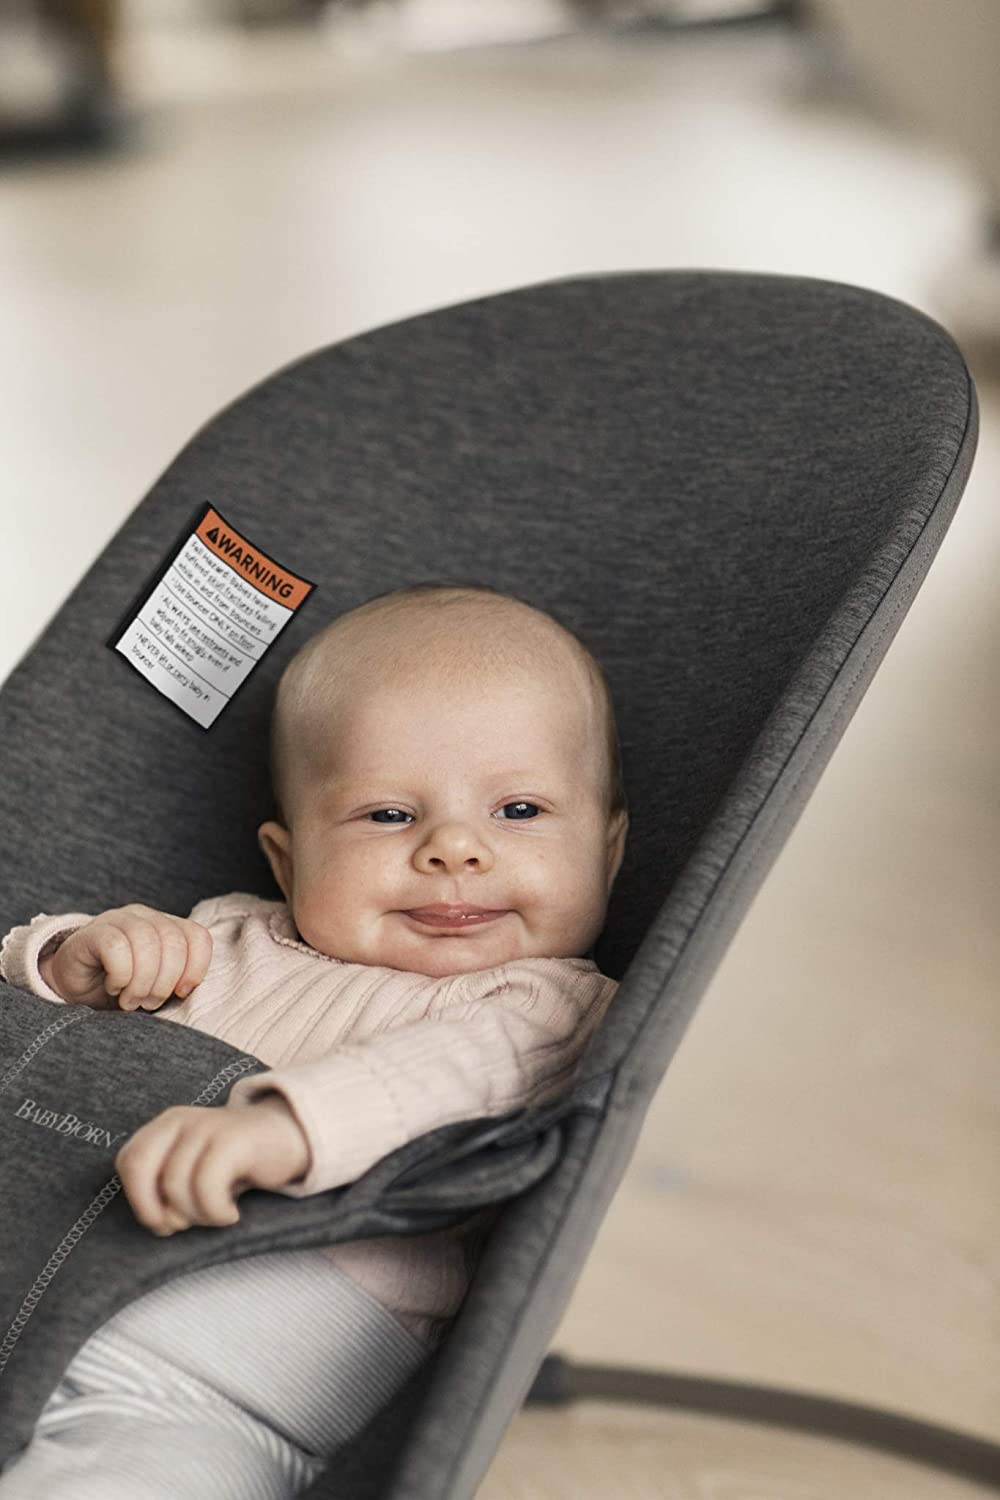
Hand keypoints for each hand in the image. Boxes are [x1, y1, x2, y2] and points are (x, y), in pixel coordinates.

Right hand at [40, 905, 211, 1010]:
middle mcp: (145, 917)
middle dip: (165, 981)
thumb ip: (176, 980)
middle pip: (174, 942)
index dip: (196, 968)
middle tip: (148, 1003)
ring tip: (131, 1000)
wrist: (72, 989)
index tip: (181, 993)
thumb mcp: (155, 985)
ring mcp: (118, 920)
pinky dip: (120, 975)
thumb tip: (188, 990)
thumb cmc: (120, 989)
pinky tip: (113, 986)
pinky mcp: (92, 932)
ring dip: (142, 982)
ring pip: (147, 942)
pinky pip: (116, 947)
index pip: (198, 937)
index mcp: (167, 926)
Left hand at [114, 1095, 311, 1235]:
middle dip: (154, 1208)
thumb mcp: (194, 1174)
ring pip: (175, 1184)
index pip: (128, 1162)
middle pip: (140, 1169)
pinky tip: (231, 1214)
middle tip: (182, 1225)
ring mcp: (206, 1126)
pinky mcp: (233, 1138)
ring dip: (195, 1215)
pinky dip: (215, 1211)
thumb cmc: (235, 1164)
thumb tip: (161, 1222)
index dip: (140, 1199)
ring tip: (216, 1216)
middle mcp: (180, 1120)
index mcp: (164, 1126)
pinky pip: (206, 1185)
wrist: (287, 1137)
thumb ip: (168, 1191)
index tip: (165, 1220)